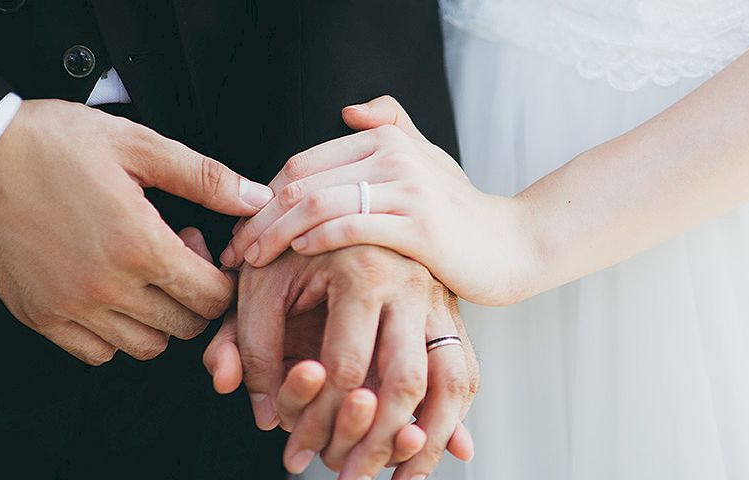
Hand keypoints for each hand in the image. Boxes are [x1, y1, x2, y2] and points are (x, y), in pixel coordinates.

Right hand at [0, 99, 273, 364]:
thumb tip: (257, 199)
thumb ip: (204, 177)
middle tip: (169, 253)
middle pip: (185, 326)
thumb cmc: (50, 142)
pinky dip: (113, 334)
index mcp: (139, 245)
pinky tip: (108, 292)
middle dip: (192, 295)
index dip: (219, 274)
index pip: (213, 297)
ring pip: (144, 347)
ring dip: (156, 317)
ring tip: (139, 272)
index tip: (196, 243)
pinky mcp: (39, 317)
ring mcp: (70, 308)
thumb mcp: (137, 144)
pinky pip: (97, 353)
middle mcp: (108, 288)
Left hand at [204, 245, 478, 477]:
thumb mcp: (259, 286)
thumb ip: (248, 345)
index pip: (345, 367)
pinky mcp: (454, 314)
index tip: (292, 444)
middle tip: (347, 479)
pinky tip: (436, 452)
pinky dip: (456, 419)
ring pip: (453, 383)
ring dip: (427, 440)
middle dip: (375, 443)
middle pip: (407, 383)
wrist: (346, 200)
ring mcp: (441, 299)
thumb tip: (263, 413)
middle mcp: (413, 285)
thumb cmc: (294, 247)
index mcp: (363, 271)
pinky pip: (467, 374)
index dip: (314, 416)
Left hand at [218, 96, 543, 305]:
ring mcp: (408, 190)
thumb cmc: (462, 212)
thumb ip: (392, 129)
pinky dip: (315, 239)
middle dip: (258, 217)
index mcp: (387, 139)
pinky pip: (351, 227)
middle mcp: (394, 156)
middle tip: (234, 251)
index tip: (243, 228)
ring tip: (253, 260)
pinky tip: (297, 255)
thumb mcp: (428, 161)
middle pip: (301, 181)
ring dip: (275, 233)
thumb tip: (350, 111)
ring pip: (317, 203)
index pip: (303, 162)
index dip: (263, 195)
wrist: (513, 246)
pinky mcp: (420, 228)